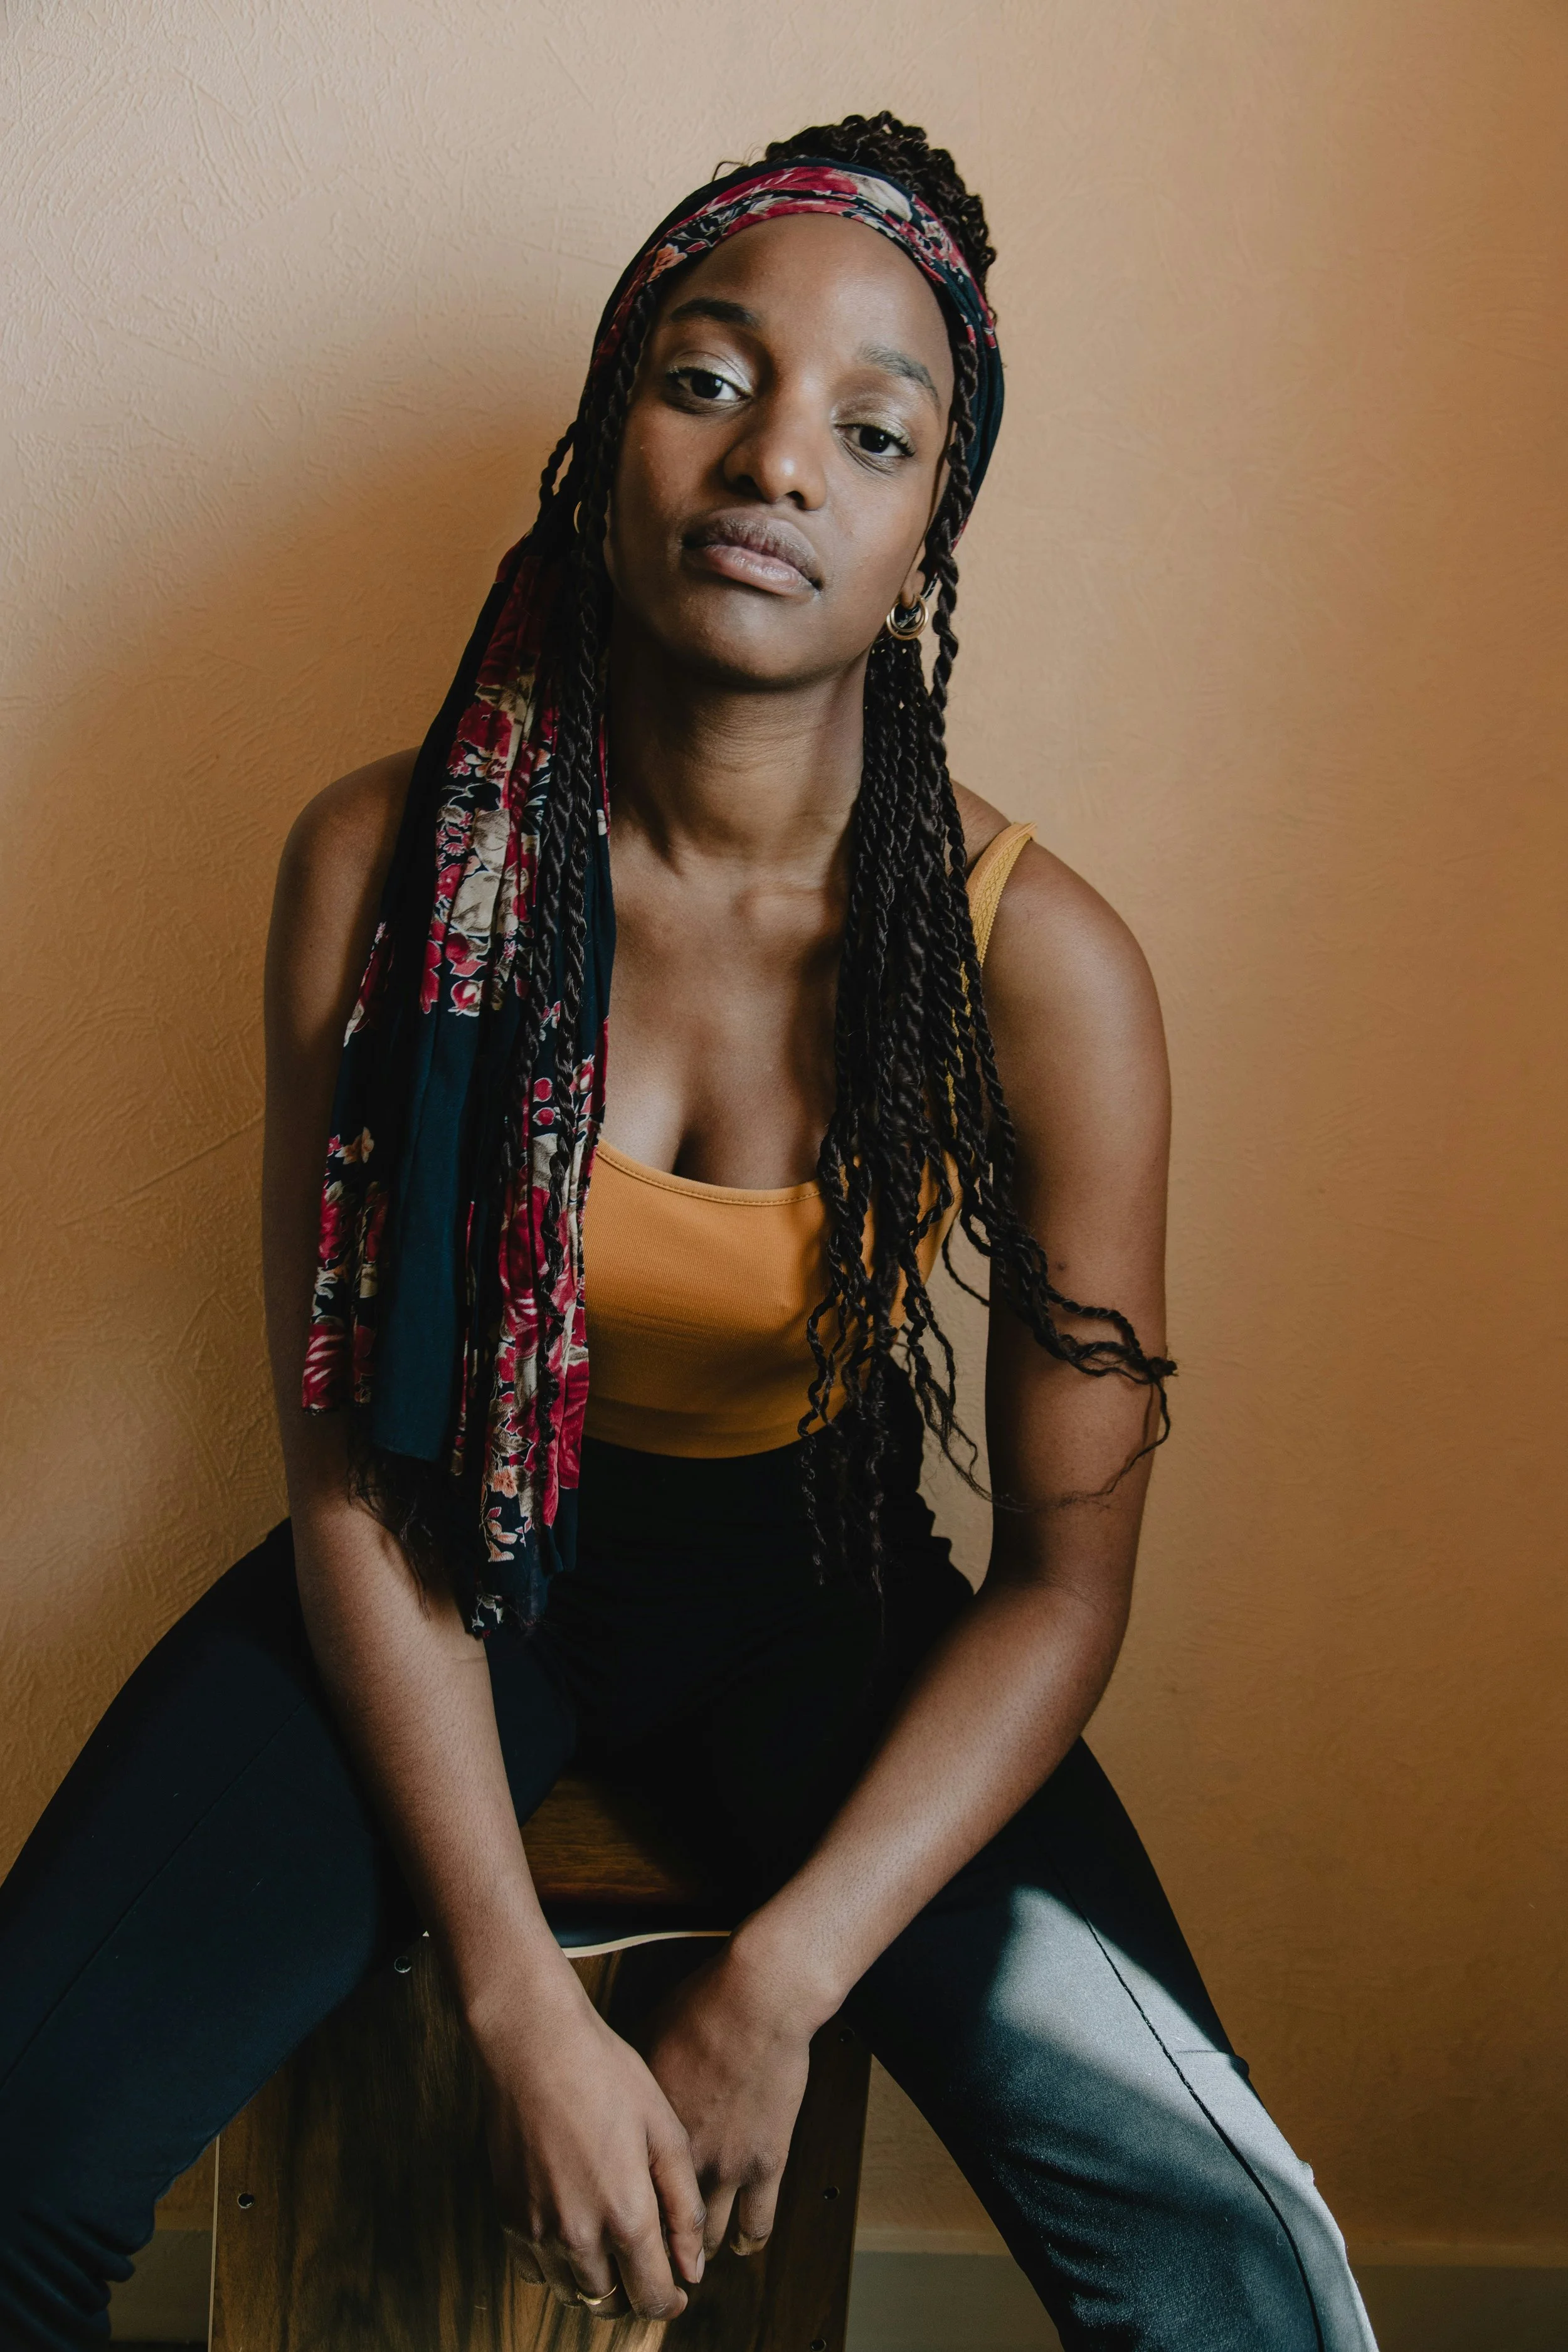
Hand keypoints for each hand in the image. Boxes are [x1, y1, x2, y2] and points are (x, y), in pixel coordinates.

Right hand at [470, 1958, 706, 2319]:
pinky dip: (558, 2267)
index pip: (652, 2296)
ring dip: (597, 2284)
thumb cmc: (607, 2076)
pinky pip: (535, 2269)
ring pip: (571, 2292)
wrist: (534, 2045)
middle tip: (647, 2268)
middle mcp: (577, 2235)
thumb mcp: (664, 2130)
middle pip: (610, 2304)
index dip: (671, 2301)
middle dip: (634, 2295)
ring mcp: (537, 2228)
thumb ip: (683, 2206)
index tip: (679, 2290)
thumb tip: (693, 2268)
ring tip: (613, 2252)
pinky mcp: (508, 2214)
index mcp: (626, 2215)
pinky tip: (574, 2234)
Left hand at [640, 1941, 815, 2260]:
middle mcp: (682, 2157)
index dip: (620, 2218)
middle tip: (654, 2258)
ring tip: (694, 2259)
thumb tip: (616, 2103)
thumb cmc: (702, 2009)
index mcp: (647, 2132)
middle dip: (656, 2251)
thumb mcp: (647, 2044)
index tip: (618, 2228)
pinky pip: (758, 2223)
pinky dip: (748, 2241)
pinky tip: (742, 2244)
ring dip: (700, 2253)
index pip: (626, 2196)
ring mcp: (727, 2164)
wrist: (757, 2000)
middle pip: (661, 2229)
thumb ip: (633, 2090)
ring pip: (710, 2239)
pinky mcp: (767, 2162)